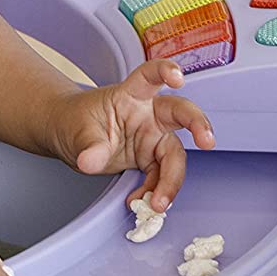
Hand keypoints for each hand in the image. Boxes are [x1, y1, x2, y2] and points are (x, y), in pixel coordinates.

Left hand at [46, 60, 214, 211]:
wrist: (69, 137)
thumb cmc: (76, 122)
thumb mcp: (77, 131)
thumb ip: (88, 145)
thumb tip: (90, 161)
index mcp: (131, 95)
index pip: (150, 76)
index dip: (166, 71)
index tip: (177, 77)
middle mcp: (149, 114)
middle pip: (182, 114)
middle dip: (199, 125)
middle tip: (207, 142)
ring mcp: (153, 137)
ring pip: (175, 155)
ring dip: (171, 181)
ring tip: (157, 204)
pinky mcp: (150, 158)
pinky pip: (161, 176)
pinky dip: (155, 192)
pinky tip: (142, 203)